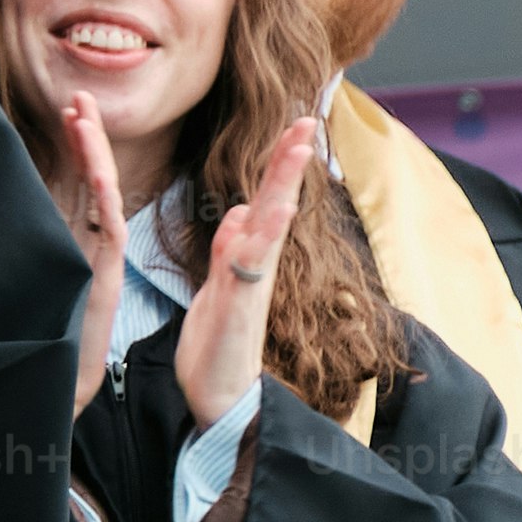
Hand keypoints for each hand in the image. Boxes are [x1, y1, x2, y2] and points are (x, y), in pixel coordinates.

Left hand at [54, 97, 131, 419]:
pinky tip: (99, 170)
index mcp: (74, 240)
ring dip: (95, 154)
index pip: (78, 183)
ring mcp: (102, 258)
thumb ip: (24, 248)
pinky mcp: (105, 277)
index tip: (66, 113)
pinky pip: (109, 230)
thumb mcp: (26, 278)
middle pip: (93, 179)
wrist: (53, 385)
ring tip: (84, 115)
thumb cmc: (39, 338)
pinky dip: (105, 198)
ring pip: (103, 195)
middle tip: (79, 97)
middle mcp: (91, 244)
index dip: (74, 147)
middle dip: (87, 137)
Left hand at [165, 119, 319, 425]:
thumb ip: (228, 251)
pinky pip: (248, 267)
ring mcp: (248, 287)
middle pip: (275, 205)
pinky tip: (265, 213)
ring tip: (294, 150)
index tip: (293, 126)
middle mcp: (254, 268)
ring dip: (281, 188)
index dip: (278, 166)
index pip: (265, 202)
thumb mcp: (216, 287)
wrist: (218, 399)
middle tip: (306, 122)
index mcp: (247, 260)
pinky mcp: (236, 308)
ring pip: (268, 228)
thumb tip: (240, 212)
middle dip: (288, 164)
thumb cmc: (217, 346)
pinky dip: (258, 239)